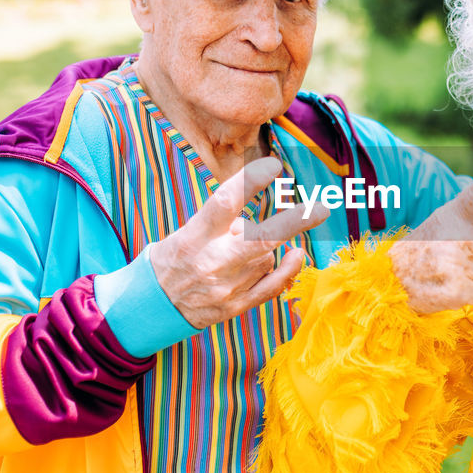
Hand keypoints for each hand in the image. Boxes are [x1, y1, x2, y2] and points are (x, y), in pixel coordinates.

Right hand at [148, 156, 329, 328]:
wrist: (151, 306)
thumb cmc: (171, 259)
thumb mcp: (184, 233)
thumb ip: (220, 224)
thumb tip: (256, 221)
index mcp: (193, 236)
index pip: (224, 201)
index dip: (251, 180)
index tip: (274, 166)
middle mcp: (211, 261)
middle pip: (261, 238)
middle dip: (295, 222)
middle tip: (322, 207)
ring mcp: (225, 287)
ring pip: (266, 257)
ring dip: (264, 247)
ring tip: (237, 252)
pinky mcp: (234, 306)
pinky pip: (270, 286)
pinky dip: (288, 270)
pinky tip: (299, 255)